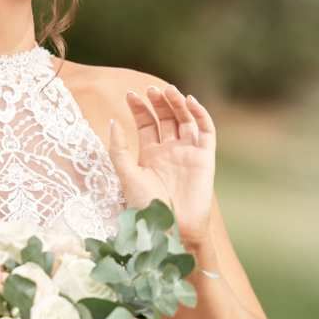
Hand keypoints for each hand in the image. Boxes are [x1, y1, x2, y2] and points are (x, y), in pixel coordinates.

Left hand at [107, 85, 216, 246]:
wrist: (171, 229)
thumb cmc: (146, 208)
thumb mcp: (126, 175)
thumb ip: (118, 149)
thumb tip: (112, 121)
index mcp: (149, 155)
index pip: (145, 123)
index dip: (139, 108)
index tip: (130, 95)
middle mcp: (169, 151)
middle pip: (165, 117)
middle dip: (158, 101)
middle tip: (150, 89)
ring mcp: (188, 152)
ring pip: (185, 119)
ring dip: (177, 103)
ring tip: (168, 91)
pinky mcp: (205, 157)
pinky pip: (206, 130)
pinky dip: (200, 114)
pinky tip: (190, 102)